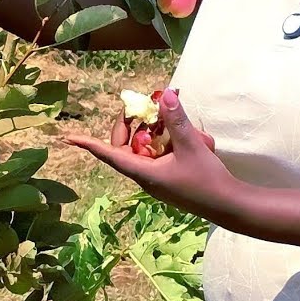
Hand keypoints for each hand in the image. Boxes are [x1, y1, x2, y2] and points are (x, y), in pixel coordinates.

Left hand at [63, 89, 236, 218]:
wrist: (230, 206)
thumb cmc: (208, 180)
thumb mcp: (192, 146)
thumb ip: (176, 120)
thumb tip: (164, 95)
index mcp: (144, 172)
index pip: (109, 154)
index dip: (89, 144)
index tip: (69, 137)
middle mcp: (146, 177)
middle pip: (125, 148)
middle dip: (128, 126)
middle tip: (137, 107)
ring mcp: (158, 180)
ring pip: (142, 151)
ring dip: (149, 133)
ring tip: (162, 115)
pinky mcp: (169, 179)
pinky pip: (157, 157)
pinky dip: (162, 143)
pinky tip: (178, 134)